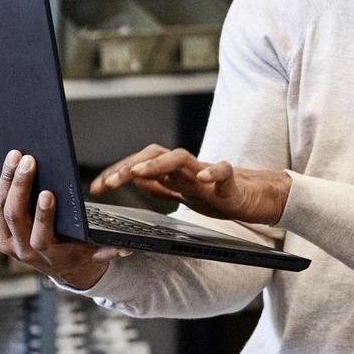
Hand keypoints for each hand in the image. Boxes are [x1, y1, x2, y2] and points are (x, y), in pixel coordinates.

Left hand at [0, 150, 129, 289]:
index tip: (48, 192)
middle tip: (28, 161)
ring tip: (13, 159)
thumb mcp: (94, 252)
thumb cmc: (76, 251)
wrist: (60, 267)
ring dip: (4, 183)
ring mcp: (5, 243)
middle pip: (14, 216)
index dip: (43, 214)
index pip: (40, 235)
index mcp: (46, 254)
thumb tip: (126, 249)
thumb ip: (107, 250)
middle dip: (20, 186)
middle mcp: (21, 250)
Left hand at [93, 145, 290, 225]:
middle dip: (129, 166)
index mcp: (174, 174)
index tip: (97, 187)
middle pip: (154, 155)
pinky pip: (222, 171)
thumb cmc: (219, 195)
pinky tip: (202, 179)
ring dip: (157, 164)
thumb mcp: (183, 193)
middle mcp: (187, 168)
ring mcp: (207, 172)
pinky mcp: (231, 180)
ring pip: (180, 158)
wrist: (256, 198)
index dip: (118, 173)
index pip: (140, 164)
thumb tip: (133, 178)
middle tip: (109, 182)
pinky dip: (211, 172)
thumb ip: (160, 185)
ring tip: (138, 174)